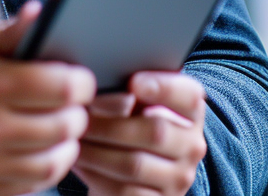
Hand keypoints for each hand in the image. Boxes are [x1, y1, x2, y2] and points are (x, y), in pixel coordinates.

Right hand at [0, 2, 96, 195]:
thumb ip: (5, 33)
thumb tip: (41, 14)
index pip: (61, 87)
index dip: (81, 81)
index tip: (79, 76)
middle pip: (65, 126)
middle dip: (78, 111)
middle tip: (72, 102)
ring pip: (53, 162)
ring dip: (67, 144)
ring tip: (60, 127)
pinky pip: (29, 187)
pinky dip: (43, 169)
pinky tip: (37, 150)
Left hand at [73, 72, 206, 195]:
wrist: (131, 174)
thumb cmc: (131, 124)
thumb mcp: (139, 105)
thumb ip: (130, 93)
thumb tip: (103, 89)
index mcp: (191, 113)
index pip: (189, 97)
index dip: (164, 87)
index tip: (133, 82)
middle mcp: (192, 146)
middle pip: (156, 131)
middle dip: (112, 122)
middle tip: (81, 114)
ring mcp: (179, 179)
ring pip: (135, 164)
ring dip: (97, 149)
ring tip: (75, 136)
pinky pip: (124, 191)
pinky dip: (96, 173)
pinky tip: (78, 159)